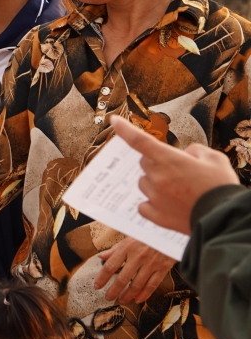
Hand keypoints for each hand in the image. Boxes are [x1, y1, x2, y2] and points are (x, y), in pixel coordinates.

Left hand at [94, 238, 174, 303]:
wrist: (171, 232)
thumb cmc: (148, 233)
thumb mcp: (129, 237)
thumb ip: (115, 249)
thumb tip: (102, 256)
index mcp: (127, 248)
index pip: (110, 266)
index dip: (102, 278)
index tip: (97, 286)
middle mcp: (138, 257)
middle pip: (122, 278)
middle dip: (114, 291)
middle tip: (108, 297)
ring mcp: (151, 264)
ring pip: (137, 284)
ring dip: (128, 295)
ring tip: (122, 300)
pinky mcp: (163, 268)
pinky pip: (152, 284)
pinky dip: (144, 294)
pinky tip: (138, 299)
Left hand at [111, 117, 238, 233]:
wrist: (224, 217)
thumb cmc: (221, 186)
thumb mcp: (215, 159)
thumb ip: (195, 151)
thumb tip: (185, 155)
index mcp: (170, 160)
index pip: (141, 140)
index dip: (124, 129)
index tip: (114, 121)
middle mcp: (157, 177)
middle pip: (145, 163)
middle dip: (156, 163)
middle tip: (177, 171)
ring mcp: (155, 197)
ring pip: (144, 183)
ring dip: (154, 183)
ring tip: (177, 190)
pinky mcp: (156, 215)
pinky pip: (144, 205)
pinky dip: (151, 203)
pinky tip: (167, 204)